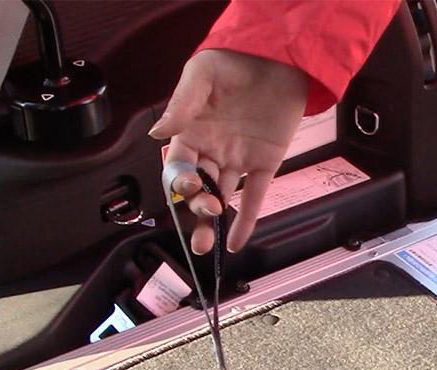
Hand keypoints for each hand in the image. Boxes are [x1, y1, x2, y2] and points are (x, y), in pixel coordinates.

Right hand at [149, 50, 307, 252]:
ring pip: (221, 197)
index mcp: (191, 132)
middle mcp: (212, 150)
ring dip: (212, 221)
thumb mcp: (202, 74)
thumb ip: (181, 104)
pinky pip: (254, 196)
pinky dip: (246, 220)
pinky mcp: (265, 163)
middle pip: (197, 189)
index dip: (180, 180)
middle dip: (196, 207)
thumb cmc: (234, 60)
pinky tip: (235, 242)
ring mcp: (238, 159)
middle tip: (206, 212)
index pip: (177, 166)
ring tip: (207, 244)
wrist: (278, 57)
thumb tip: (158, 133)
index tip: (189, 185)